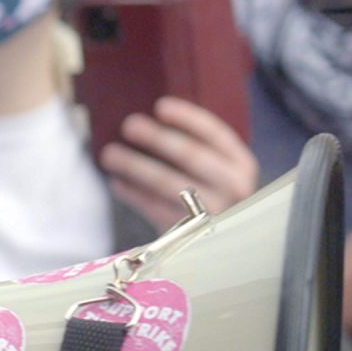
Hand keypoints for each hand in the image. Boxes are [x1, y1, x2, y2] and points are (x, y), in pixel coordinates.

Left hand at [99, 97, 259, 229]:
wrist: (224, 244)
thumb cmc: (214, 200)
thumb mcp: (220, 174)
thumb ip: (199, 152)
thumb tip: (149, 125)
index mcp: (242, 165)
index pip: (216, 134)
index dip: (188, 118)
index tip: (160, 106)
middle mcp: (234, 188)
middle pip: (191, 156)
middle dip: (157, 138)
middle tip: (129, 124)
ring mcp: (213, 212)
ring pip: (168, 183)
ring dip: (135, 165)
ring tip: (110, 154)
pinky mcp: (190, 233)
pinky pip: (154, 208)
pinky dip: (133, 194)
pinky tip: (117, 183)